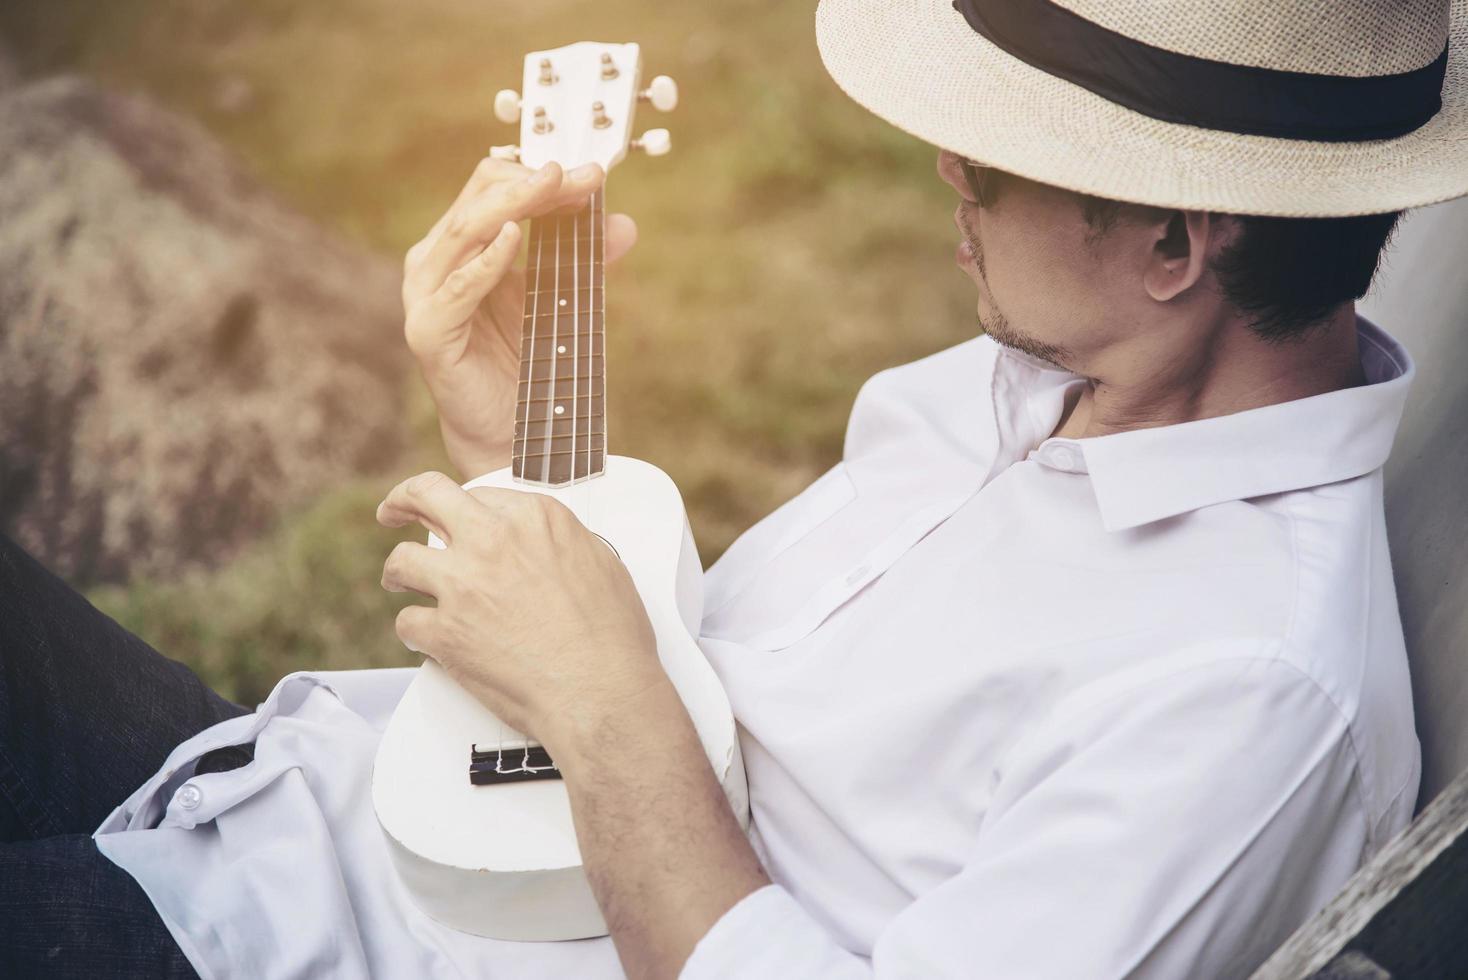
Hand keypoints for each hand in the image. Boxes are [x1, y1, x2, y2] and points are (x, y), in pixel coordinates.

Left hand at [376, 471, 667, 753]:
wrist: (601, 692)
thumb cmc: (611, 639)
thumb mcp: (603, 565)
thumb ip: (564, 544)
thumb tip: (551, 548)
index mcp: (534, 519)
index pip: (479, 494)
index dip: (463, 508)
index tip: (455, 516)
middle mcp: (493, 540)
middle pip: (427, 496)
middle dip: (402, 500)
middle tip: (393, 511)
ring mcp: (464, 584)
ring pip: (402, 560)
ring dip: (400, 572)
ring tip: (401, 582)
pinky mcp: (444, 631)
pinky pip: (408, 622)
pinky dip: (416, 632)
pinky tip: (427, 637)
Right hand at [401, 159, 638, 479]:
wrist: (512, 431)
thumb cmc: (528, 361)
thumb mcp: (561, 298)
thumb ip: (585, 260)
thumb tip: (625, 224)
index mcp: (462, 246)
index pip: (493, 188)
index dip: (541, 176)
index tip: (593, 174)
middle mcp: (436, 261)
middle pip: (479, 201)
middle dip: (534, 184)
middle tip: (582, 176)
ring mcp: (426, 295)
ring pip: (465, 232)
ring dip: (514, 206)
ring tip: (553, 187)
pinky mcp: (429, 331)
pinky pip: (457, 289)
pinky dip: (486, 261)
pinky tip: (514, 238)